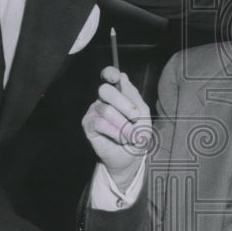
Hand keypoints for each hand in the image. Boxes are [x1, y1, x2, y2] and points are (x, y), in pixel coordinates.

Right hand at [82, 66, 152, 187]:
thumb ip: (135, 97)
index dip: (110, 73)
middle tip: (136, 118)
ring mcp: (94, 110)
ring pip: (106, 110)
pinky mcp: (88, 125)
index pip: (109, 75)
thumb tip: (123, 77)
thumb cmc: (137, 134)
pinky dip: (115, 133)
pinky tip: (121, 139)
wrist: (131, 157)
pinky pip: (100, 124)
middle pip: (105, 90)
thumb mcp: (143, 115)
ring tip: (132, 136)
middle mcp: (103, 99)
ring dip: (123, 125)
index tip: (116, 78)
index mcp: (118, 93)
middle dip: (124, 104)